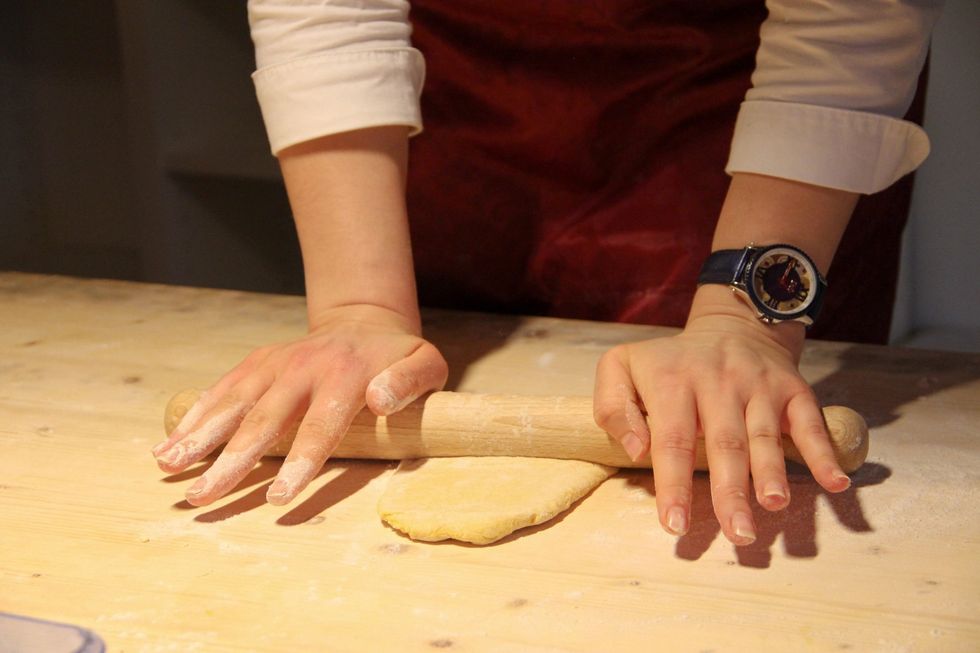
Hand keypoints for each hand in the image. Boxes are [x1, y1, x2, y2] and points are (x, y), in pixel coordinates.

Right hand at [151, 304, 447, 506]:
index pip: (321, 425)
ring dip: (199, 436)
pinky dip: (196, 415)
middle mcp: (303, 368)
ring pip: (233, 403)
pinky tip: (169, 444)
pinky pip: (223, 389)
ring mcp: (276, 363)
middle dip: (231, 461)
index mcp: (346, 375)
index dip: (300, 462)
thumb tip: (381, 400)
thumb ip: (410, 382)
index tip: (278, 496)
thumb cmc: (399, 356)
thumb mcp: (426, 363)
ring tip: (168, 467)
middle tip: (203, 496)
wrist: (365, 320)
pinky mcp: (257, 363)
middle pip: (265, 420)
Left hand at [593, 294, 850, 545]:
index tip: (675, 526)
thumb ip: (614, 406)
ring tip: (773, 506)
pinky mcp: (792, 389)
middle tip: (736, 533)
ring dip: (771, 473)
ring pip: (765, 435)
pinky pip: (810, 422)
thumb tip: (636, 450)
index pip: (672, 439)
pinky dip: (823, 453)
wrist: (731, 325)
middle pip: (724, 443)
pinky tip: (835, 482)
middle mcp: (718, 381)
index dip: (674, 485)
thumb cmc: (668, 362)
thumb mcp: (621, 367)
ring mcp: (759, 385)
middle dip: (730, 491)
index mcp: (673, 380)